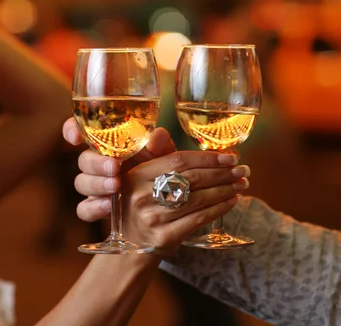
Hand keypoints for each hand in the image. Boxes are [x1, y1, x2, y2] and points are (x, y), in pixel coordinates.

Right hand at [63, 118, 248, 249]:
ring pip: (198, 199)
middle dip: (222, 173)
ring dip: (225, 190)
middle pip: (191, 179)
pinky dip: (219, 208)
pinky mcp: (165, 237)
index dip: (207, 157)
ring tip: (241, 183)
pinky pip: (199, 219)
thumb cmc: (143, 199)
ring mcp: (153, 218)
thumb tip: (162, 132)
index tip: (230, 156)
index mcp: (136, 175)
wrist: (132, 241)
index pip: (178, 161)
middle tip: (243, 170)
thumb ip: (157, 153)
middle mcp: (142, 196)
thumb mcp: (143, 174)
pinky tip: (231, 201)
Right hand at [63, 118, 177, 220]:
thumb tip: (157, 135)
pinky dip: (94, 207)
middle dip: (96, 163)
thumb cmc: (161, 169)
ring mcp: (95, 185)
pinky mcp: (96, 207)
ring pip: (81, 182)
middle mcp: (98, 162)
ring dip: (97, 184)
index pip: (82, 131)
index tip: (76, 138)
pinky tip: (108, 206)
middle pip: (83, 160)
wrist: (164, 201)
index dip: (72, 130)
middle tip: (114, 166)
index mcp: (109, 143)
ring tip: (116, 185)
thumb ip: (160, 144)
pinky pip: (84, 208)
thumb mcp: (164, 155)